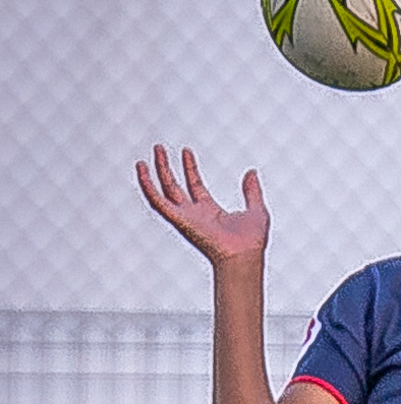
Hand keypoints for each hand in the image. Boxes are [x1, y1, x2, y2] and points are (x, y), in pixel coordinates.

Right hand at [136, 144, 268, 263]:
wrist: (244, 255)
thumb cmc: (252, 242)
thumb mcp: (256, 210)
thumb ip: (252, 192)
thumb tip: (251, 172)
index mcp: (210, 212)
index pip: (195, 186)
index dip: (190, 168)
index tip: (186, 152)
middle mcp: (194, 215)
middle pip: (174, 187)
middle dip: (166, 168)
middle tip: (160, 148)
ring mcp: (184, 218)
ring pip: (163, 191)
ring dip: (155, 172)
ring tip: (154, 151)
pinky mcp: (178, 220)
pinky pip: (157, 202)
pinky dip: (147, 185)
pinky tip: (142, 169)